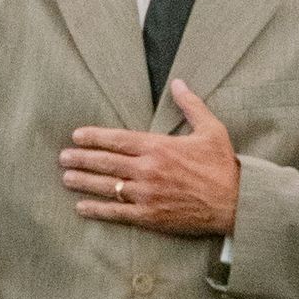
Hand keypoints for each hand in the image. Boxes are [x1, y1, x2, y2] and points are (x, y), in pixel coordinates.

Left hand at [58, 83, 240, 235]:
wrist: (236, 203)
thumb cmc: (224, 166)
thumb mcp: (211, 129)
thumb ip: (191, 105)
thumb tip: (178, 83)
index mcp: (159, 146)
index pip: (117, 139)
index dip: (93, 137)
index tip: (77, 136)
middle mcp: (148, 169)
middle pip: (105, 162)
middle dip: (81, 158)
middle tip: (63, 157)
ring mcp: (147, 194)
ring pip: (106, 186)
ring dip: (83, 182)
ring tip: (66, 178)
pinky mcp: (150, 216)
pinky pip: (117, 213)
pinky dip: (97, 210)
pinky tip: (82, 208)